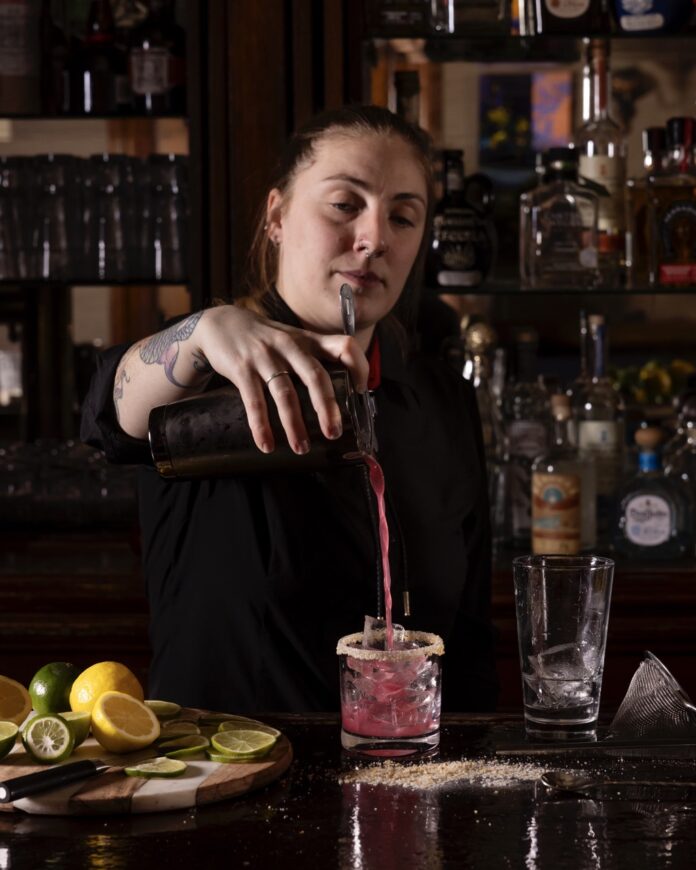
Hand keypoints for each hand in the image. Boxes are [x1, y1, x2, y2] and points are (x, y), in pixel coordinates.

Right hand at [196, 305, 369, 453]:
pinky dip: (261, 426)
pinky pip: (254, 401)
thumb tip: (338, 399)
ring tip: (301, 448)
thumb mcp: (294, 341)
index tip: (361, 391)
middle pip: (316, 376)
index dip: (358, 367)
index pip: (344, 346)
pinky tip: (267, 444)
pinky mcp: (242, 369)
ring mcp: (265, 357)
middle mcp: (291, 346)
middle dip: (327, 407)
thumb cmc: (265, 340)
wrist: (220, 324)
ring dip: (294, 424)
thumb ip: (314, 361)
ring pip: (285, 393)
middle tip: (333, 433)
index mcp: (309, 341)